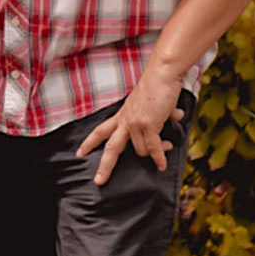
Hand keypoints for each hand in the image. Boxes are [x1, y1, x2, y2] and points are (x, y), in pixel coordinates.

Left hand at [76, 68, 185, 185]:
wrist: (162, 75)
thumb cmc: (157, 87)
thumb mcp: (147, 105)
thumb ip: (156, 117)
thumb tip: (175, 118)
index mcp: (121, 116)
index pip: (101, 130)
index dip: (89, 143)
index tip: (79, 153)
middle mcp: (125, 120)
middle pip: (110, 148)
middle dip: (104, 166)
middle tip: (98, 180)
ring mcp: (135, 123)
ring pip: (140, 151)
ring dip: (154, 154)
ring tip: (167, 148)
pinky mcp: (148, 125)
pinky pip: (153, 148)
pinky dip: (159, 158)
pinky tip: (162, 164)